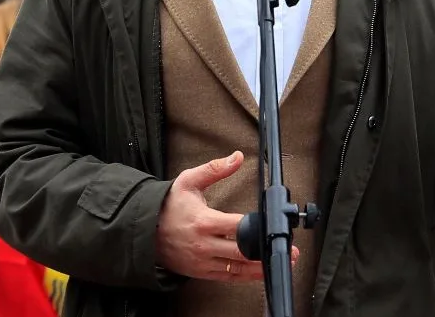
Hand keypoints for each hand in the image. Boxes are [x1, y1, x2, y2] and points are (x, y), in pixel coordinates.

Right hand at [156, 151, 299, 281]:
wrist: (144, 231)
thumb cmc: (167, 207)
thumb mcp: (188, 181)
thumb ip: (214, 169)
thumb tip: (236, 157)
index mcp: (204, 221)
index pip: (238, 226)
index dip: (258, 227)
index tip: (273, 225)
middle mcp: (204, 245)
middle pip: (242, 252)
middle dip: (267, 251)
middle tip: (290, 249)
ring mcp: (203, 261)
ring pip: (238, 269)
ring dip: (261, 267)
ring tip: (281, 262)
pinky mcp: (201, 272)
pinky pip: (228, 277)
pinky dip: (246, 276)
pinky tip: (260, 272)